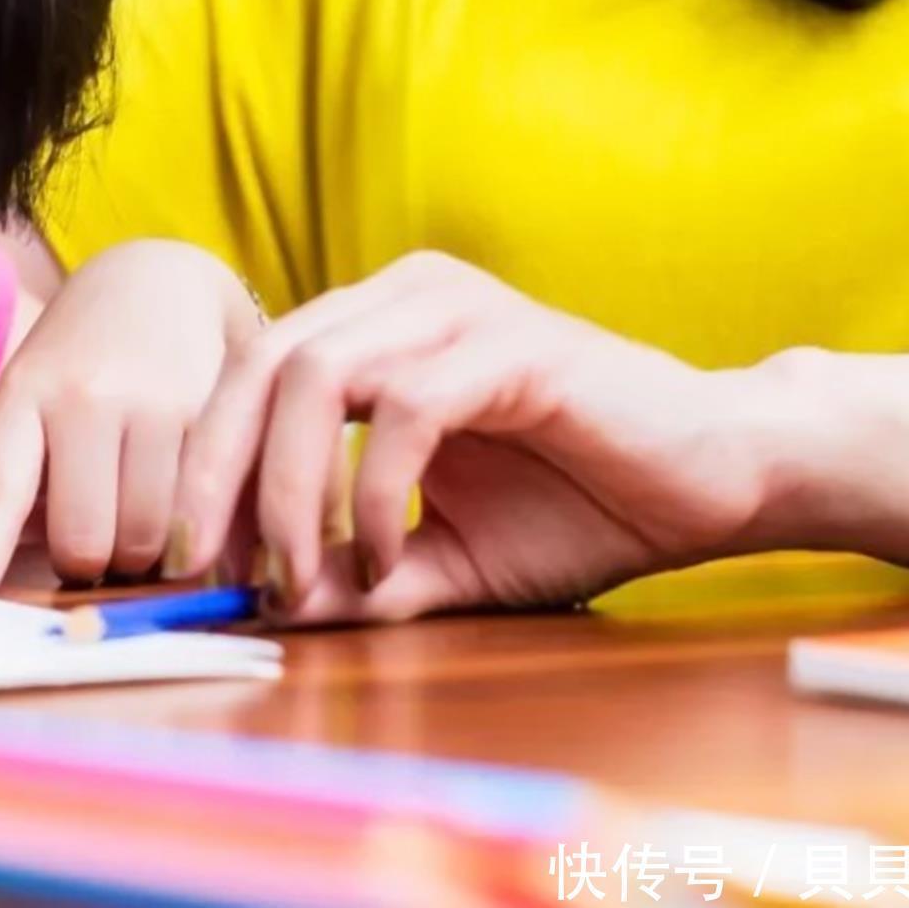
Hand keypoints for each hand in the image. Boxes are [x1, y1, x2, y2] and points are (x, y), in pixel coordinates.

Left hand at [0, 240, 255, 599]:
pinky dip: (190, 534)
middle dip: (89, 564)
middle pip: (85, 539)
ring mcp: (154, 403)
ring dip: (143, 554)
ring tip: (139, 518)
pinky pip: (202, 516)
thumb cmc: (73, 367)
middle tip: (96, 543)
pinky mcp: (215, 414)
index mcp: (23, 399)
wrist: (157, 282)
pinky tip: (185, 506)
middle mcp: (85, 397)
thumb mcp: (18, 414)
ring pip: (149, 538)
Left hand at [174, 251, 777, 621]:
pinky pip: (403, 409)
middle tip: (213, 572)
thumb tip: (263, 609)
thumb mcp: (445, 558)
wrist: (719, 478)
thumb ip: (358, 575)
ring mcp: (457, 310)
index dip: (202, 466)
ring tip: (296, 576)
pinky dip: (374, 494)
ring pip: (314, 375)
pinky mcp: (511, 345)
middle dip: (216, 476)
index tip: (189, 563)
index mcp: (376, 328)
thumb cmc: (584, 507)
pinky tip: (386, 561)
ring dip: (286, 490)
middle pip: (258, 366)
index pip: (247, 377)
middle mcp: (405, 299)